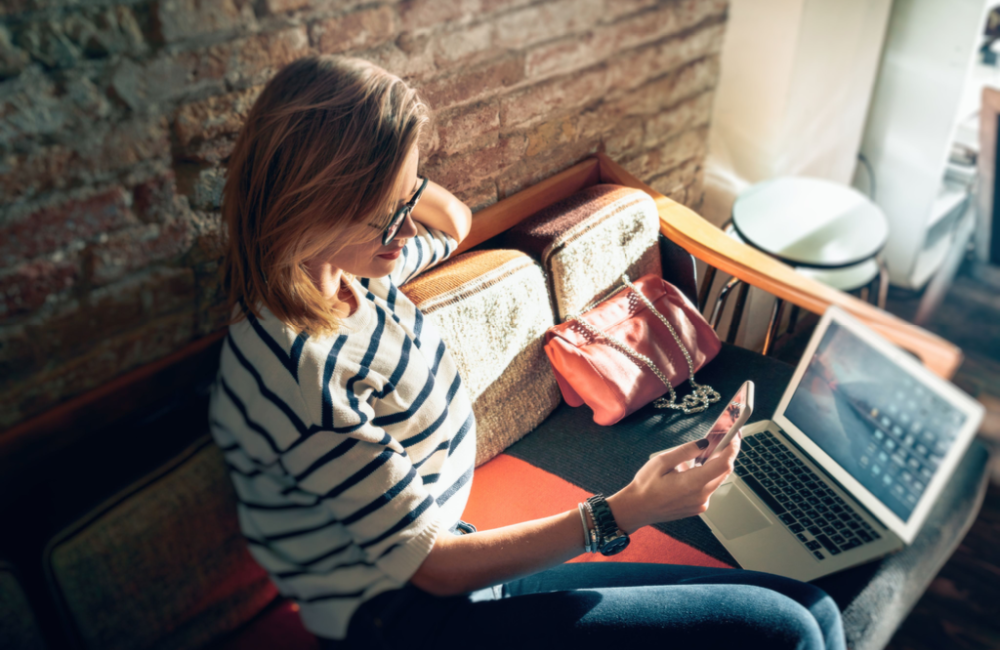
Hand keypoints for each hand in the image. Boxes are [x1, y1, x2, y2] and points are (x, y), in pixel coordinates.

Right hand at [607, 432, 740, 533]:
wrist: (637, 508)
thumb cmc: (646, 485)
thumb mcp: (662, 461)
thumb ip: (685, 451)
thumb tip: (704, 443)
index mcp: (693, 483)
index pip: (723, 465)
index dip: (732, 449)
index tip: (734, 438)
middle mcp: (701, 496)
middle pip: (723, 472)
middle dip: (724, 455)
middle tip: (720, 441)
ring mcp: (700, 504)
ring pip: (716, 480)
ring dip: (714, 466)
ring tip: (702, 455)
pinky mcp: (697, 508)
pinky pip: (708, 489)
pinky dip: (706, 477)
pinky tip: (692, 470)